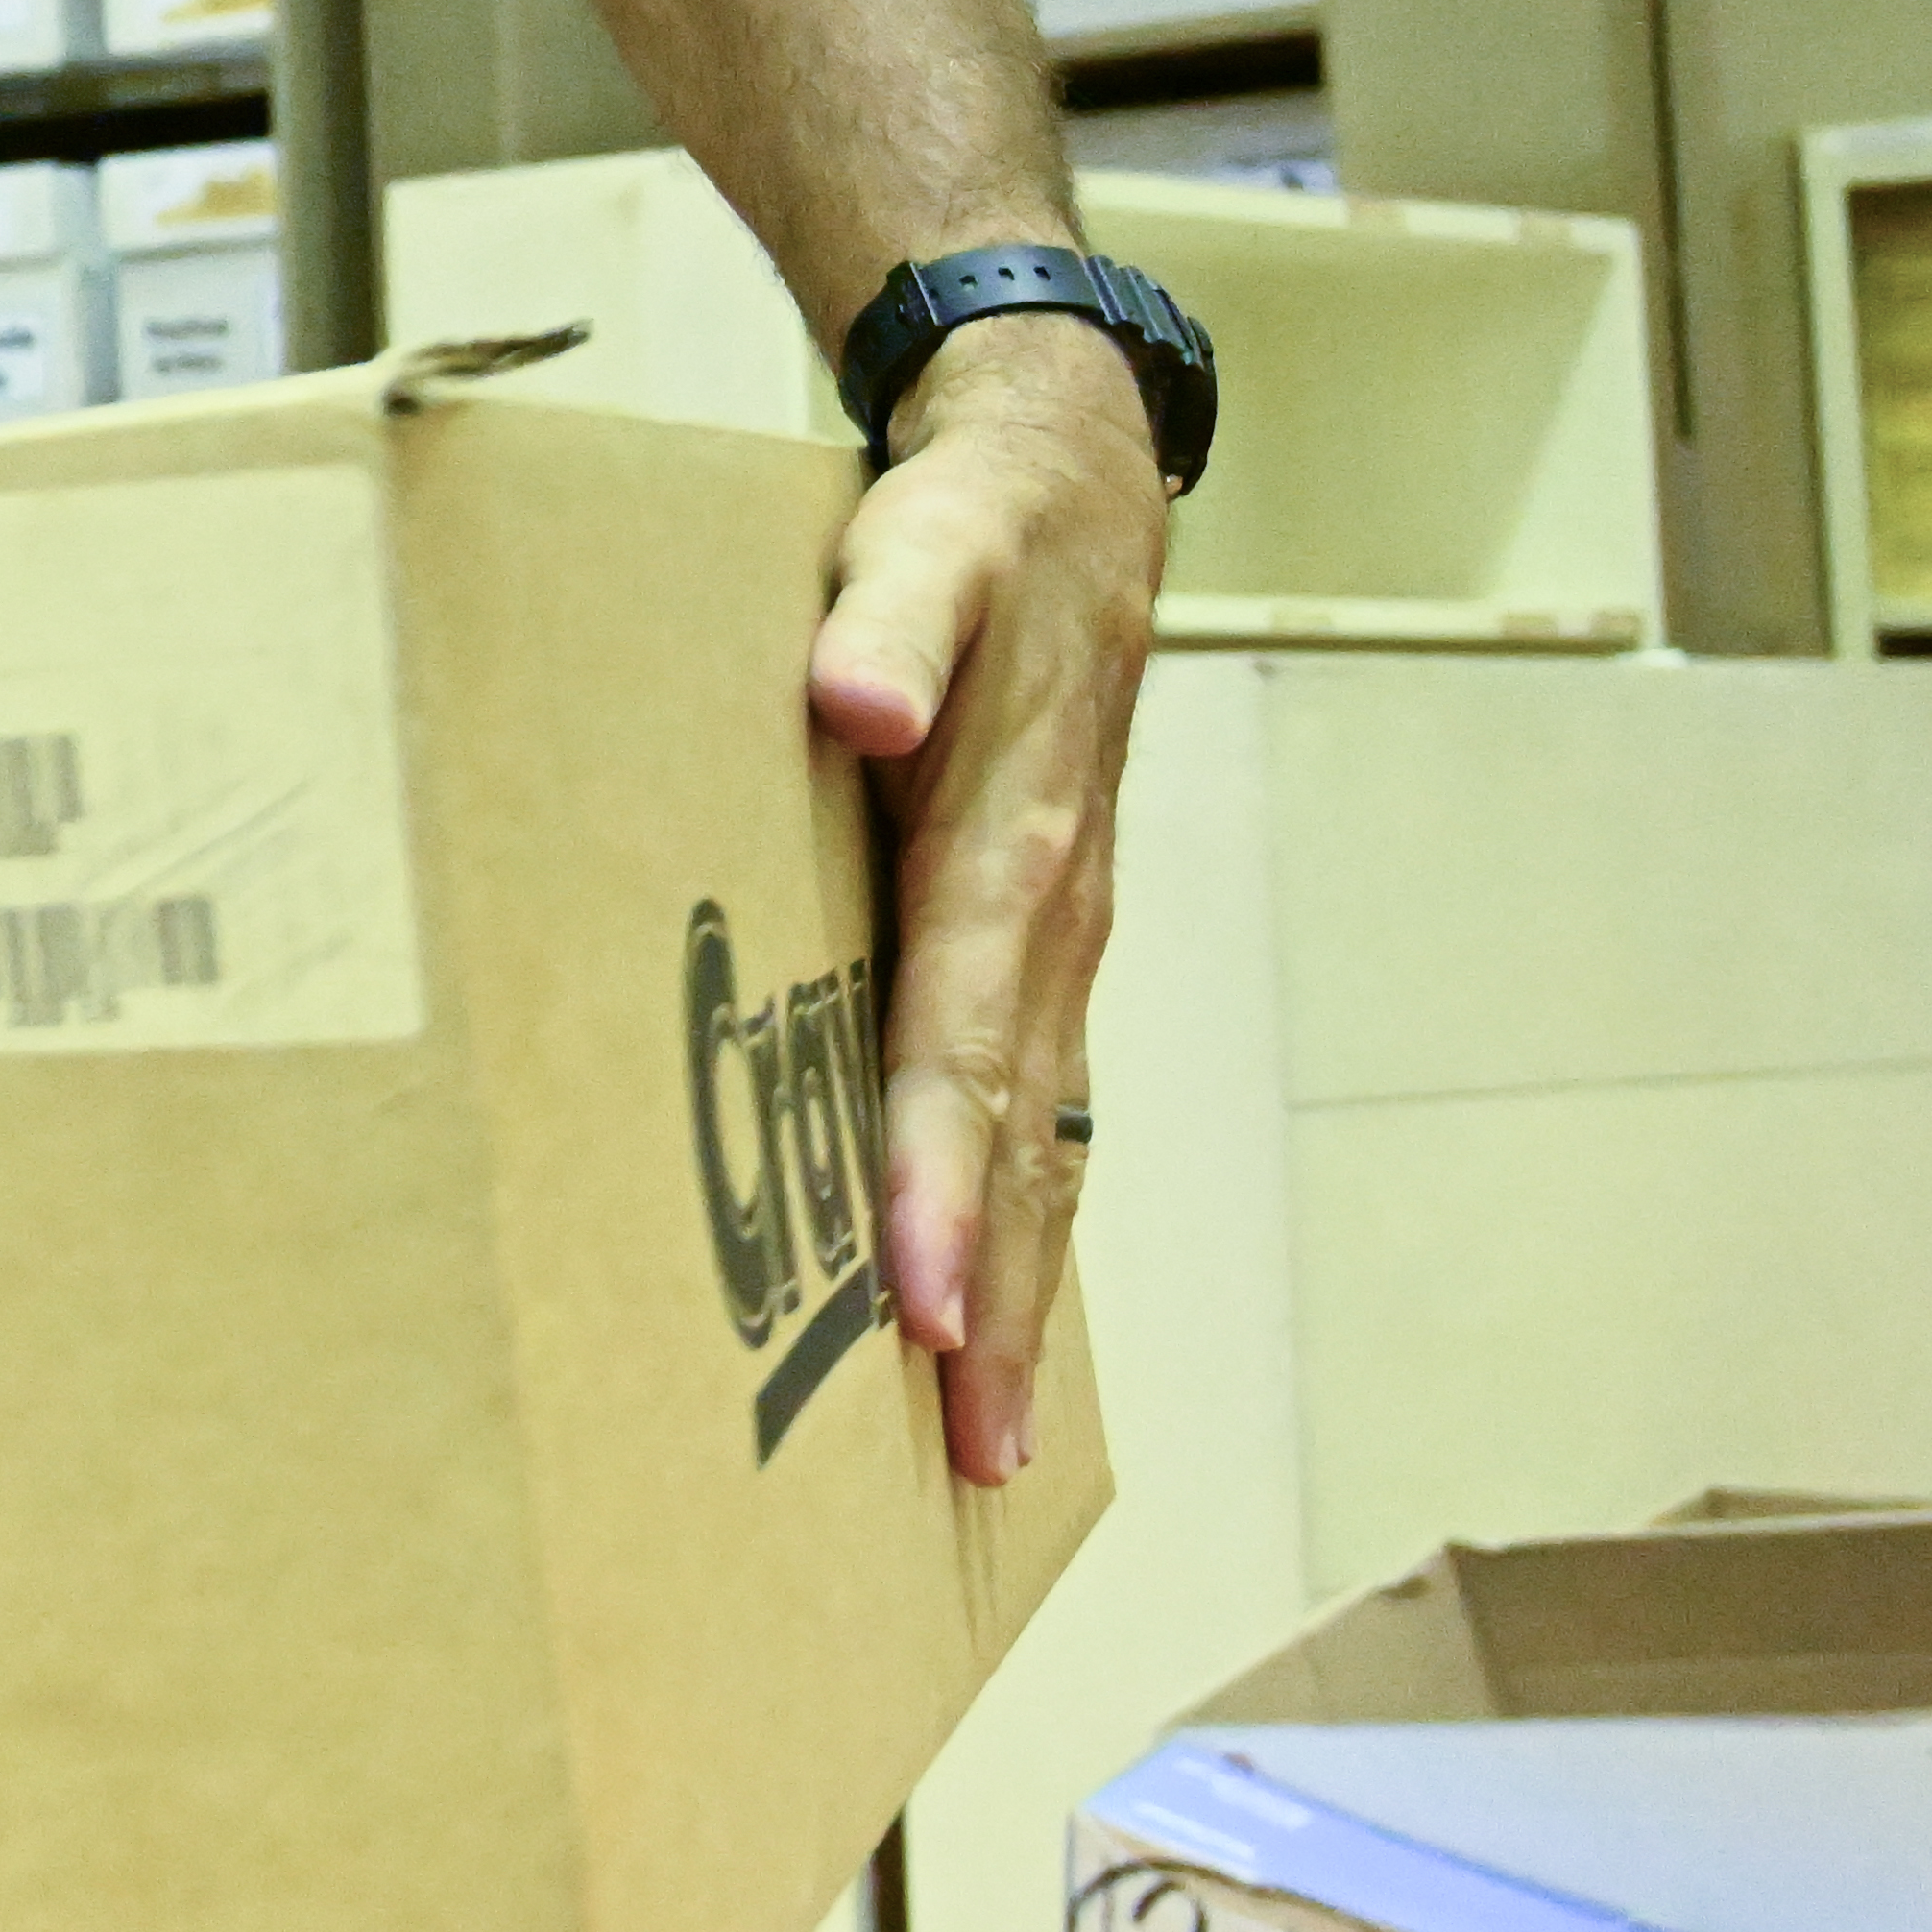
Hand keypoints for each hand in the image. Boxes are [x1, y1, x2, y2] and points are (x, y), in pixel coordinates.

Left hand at [803, 312, 1166, 1486]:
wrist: (1070, 480)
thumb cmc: (977, 523)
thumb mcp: (922, 537)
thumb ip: (885, 616)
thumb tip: (862, 706)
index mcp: (1014, 847)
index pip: (966, 1041)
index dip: (936, 1173)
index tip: (911, 1297)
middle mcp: (1052, 919)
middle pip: (1021, 1136)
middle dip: (991, 1295)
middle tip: (966, 1451)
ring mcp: (1057, 942)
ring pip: (1041, 1142)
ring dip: (1014, 1286)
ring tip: (981, 1437)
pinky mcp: (1040, 941)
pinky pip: (1034, 1103)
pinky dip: (1015, 1212)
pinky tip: (978, 1299)